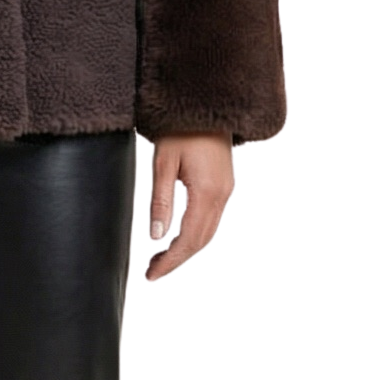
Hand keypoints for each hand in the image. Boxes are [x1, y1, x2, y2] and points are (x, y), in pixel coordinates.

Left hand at [143, 133, 235, 282]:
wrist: (205, 104)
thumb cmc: (179, 129)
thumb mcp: (162, 163)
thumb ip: (160, 201)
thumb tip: (156, 237)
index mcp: (207, 193)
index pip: (188, 241)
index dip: (169, 262)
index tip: (151, 276)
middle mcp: (222, 196)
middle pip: (201, 242)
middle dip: (177, 261)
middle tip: (152, 272)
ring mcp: (227, 191)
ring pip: (209, 234)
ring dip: (186, 251)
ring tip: (161, 259)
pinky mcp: (225, 186)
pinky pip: (213, 221)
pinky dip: (196, 236)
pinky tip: (178, 238)